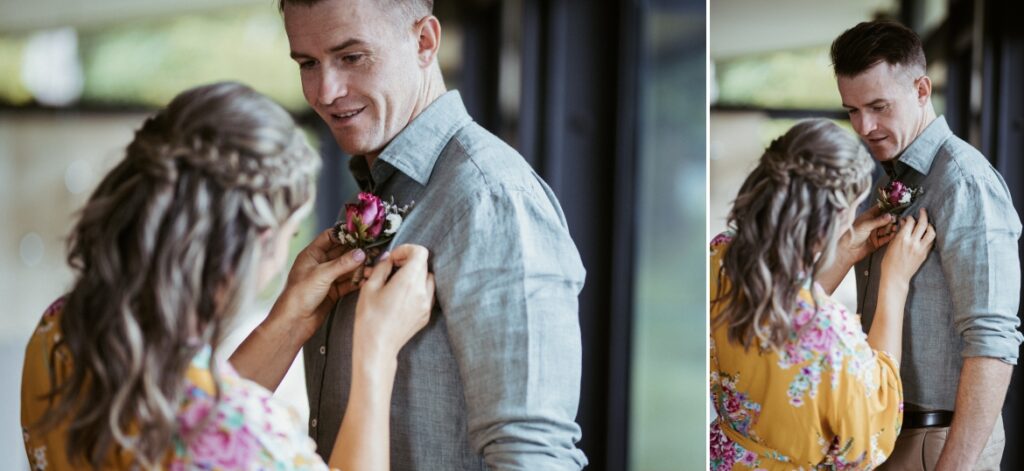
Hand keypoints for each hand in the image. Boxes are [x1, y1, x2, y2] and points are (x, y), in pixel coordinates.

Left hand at [275, 228, 367, 334]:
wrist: (294, 321)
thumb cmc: (299, 295)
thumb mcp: (322, 275)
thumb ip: (343, 264)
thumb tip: (361, 253)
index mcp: (312, 255)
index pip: (329, 237)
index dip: (344, 234)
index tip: (360, 232)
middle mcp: (320, 264)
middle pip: (342, 253)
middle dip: (356, 251)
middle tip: (372, 248)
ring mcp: (327, 278)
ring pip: (347, 268)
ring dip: (359, 267)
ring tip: (373, 265)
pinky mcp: (333, 291)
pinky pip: (349, 282)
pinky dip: (358, 281)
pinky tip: (367, 279)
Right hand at [354, 244, 434, 359]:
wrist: (377, 347)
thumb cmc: (369, 318)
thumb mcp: (369, 288)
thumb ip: (381, 268)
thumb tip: (388, 258)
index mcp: (408, 281)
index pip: (420, 252)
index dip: (406, 250)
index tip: (393, 258)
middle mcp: (422, 291)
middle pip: (424, 265)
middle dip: (408, 262)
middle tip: (391, 269)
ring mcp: (427, 304)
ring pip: (428, 279)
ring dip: (415, 275)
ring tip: (397, 283)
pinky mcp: (426, 315)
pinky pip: (427, 294)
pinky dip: (418, 289)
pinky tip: (401, 297)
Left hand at [841, 205, 896, 262]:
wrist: (848, 251)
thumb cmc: (852, 235)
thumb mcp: (865, 225)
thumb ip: (878, 221)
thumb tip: (890, 215)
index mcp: (868, 217)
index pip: (880, 209)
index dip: (888, 208)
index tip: (897, 207)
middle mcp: (872, 224)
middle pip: (886, 220)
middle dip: (892, 219)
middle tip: (897, 220)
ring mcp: (875, 233)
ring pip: (887, 229)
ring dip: (892, 228)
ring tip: (896, 227)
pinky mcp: (877, 242)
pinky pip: (886, 238)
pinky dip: (891, 237)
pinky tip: (894, 235)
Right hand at [880, 208, 935, 282]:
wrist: (895, 276)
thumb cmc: (889, 262)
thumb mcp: (890, 245)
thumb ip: (898, 234)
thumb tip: (903, 224)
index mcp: (902, 239)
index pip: (910, 222)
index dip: (910, 217)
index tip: (908, 217)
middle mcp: (913, 242)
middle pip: (922, 224)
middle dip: (923, 215)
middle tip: (923, 211)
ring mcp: (920, 248)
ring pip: (931, 232)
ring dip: (930, 225)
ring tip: (928, 223)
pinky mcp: (924, 254)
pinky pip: (931, 241)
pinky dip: (930, 235)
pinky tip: (927, 234)